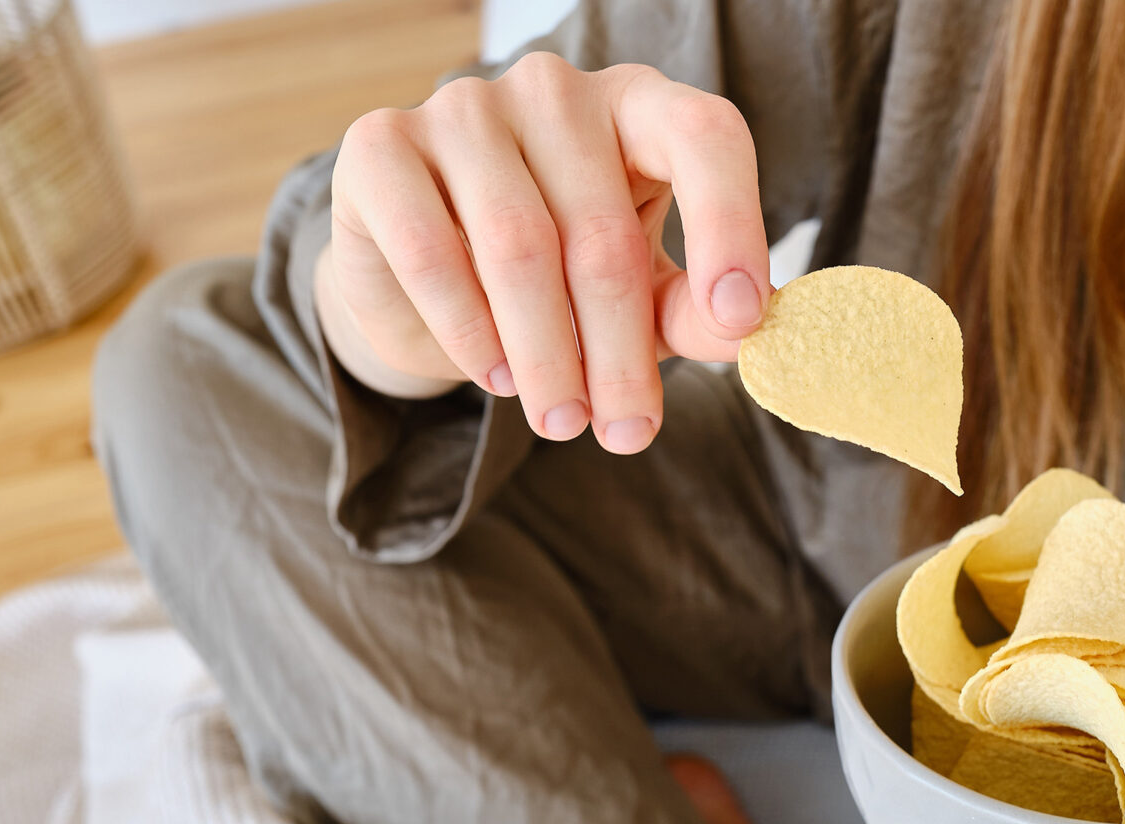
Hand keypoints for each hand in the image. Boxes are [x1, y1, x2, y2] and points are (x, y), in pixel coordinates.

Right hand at [317, 53, 770, 452]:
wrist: (428, 280)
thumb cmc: (562, 282)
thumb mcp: (645, 299)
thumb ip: (693, 309)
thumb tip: (741, 333)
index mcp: (639, 107)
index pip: (704, 136)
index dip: (731, 226)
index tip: (743, 318)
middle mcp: (555, 89)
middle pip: (601, 229)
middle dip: (619, 351)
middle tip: (626, 433)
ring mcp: (465, 107)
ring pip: (519, 247)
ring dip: (546, 355)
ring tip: (562, 420)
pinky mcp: (382, 145)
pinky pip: (431, 253)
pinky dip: (469, 331)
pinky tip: (495, 377)